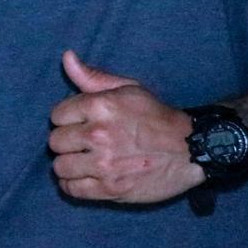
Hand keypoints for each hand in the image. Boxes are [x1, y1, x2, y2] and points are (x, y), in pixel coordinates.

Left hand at [48, 50, 202, 203]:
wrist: (192, 149)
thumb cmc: (157, 117)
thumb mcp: (129, 89)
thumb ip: (93, 77)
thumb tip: (66, 57)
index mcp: (100, 106)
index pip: (56, 115)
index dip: (67, 119)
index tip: (80, 123)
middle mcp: (98, 135)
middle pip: (55, 142)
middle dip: (67, 142)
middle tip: (83, 143)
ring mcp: (104, 164)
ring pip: (60, 167)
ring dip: (69, 164)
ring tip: (83, 161)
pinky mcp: (110, 189)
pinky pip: (72, 189)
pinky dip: (73, 185)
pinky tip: (84, 177)